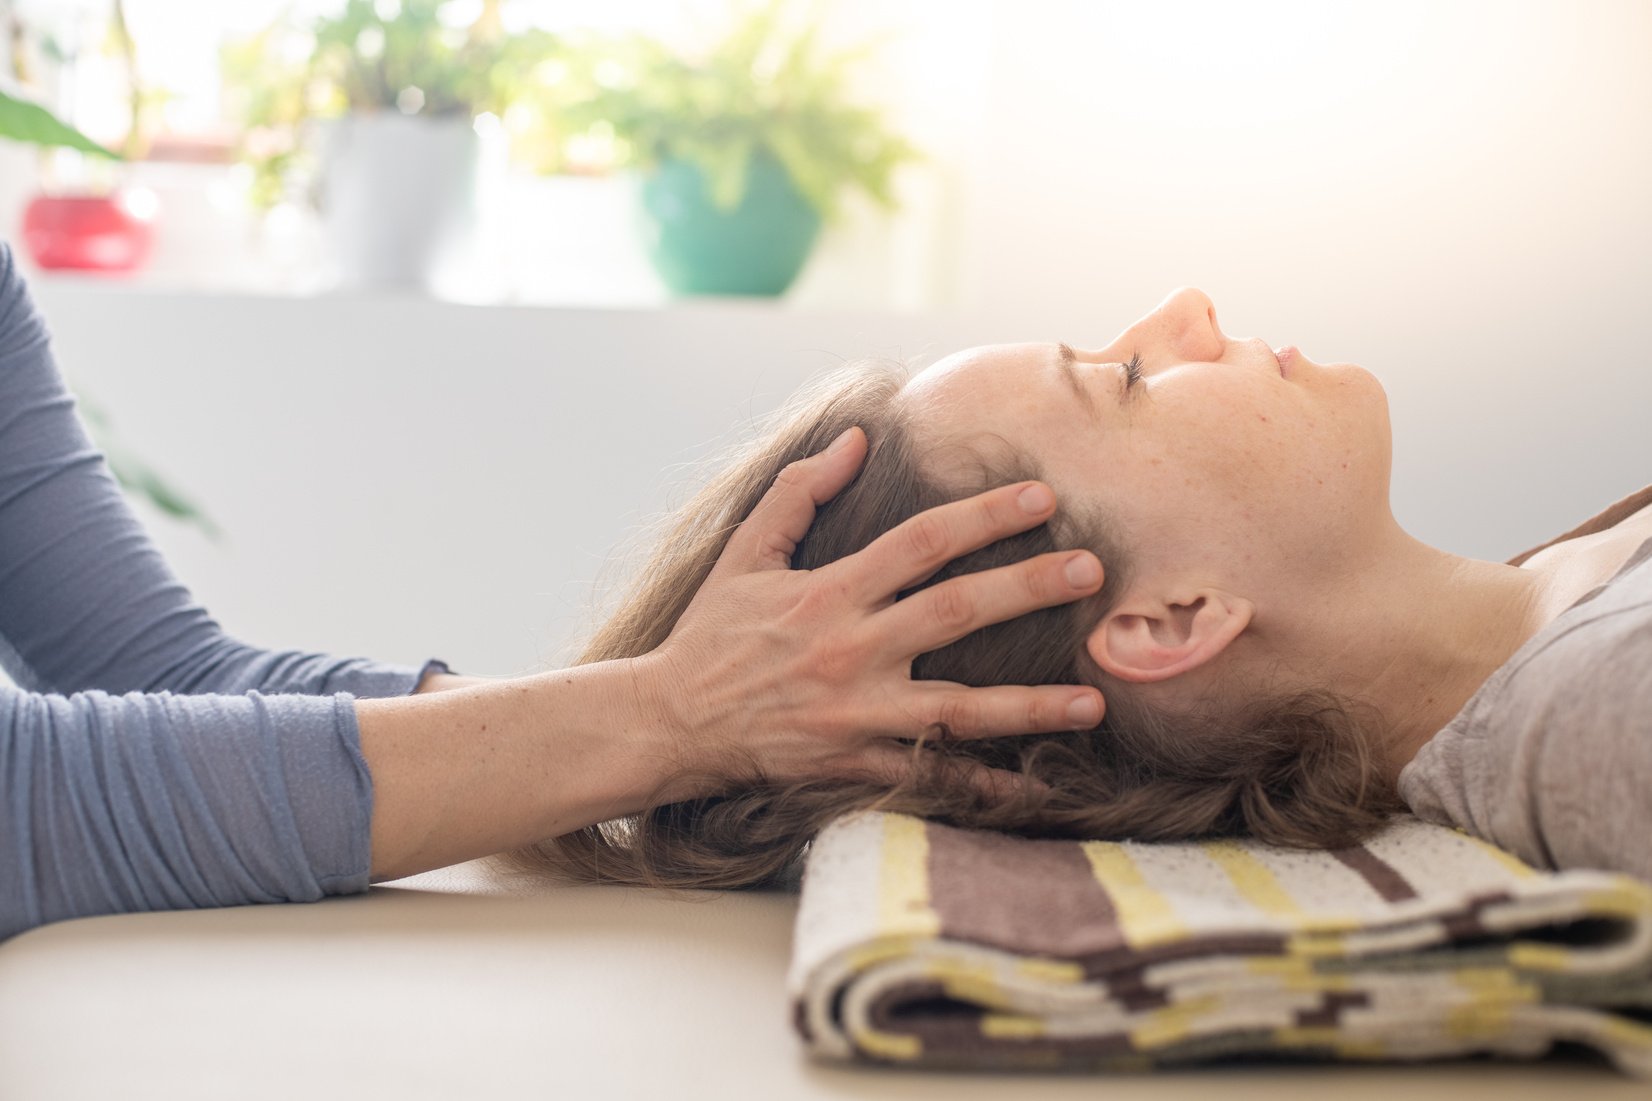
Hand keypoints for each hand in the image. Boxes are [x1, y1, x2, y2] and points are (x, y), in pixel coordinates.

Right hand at [637, 425, 1105, 803]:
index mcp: (829, 592)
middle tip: (1090, 571)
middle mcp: (850, 649)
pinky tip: (1034, 785)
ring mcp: (856, 712)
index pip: (921, 543)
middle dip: (1027, 588)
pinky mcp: (853, 762)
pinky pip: (929, 776)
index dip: (984, 516)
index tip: (1042, 499)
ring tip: (1093, 701)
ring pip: (958, 707)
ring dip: (1029, 706)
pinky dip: (980, 783)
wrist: (668, 722)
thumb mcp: (744, 555)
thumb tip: (854, 439)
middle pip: (955, 612)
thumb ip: (798, 493)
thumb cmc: (710, 636)